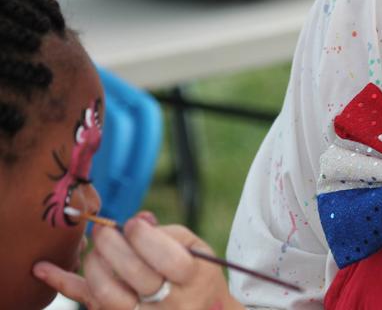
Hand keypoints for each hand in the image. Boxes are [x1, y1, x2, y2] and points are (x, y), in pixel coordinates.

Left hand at [34, 213, 243, 309]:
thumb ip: (168, 232)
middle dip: (112, 243)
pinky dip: (64, 284)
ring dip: (94, 262)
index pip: (168, 259)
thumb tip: (138, 220)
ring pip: (107, 294)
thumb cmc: (197, 275)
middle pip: (133, 274)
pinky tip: (43, 268)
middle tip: (104, 228)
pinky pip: (89, 303)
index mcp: (194, 279)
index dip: (144, 237)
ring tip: (96, 246)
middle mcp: (171, 304)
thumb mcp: (195, 249)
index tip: (134, 224)